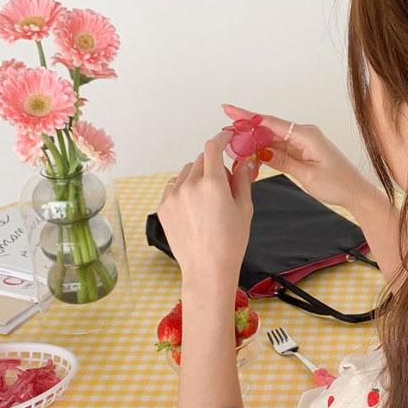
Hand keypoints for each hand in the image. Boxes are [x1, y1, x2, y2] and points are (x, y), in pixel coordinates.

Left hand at [158, 129, 254, 291]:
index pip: (213, 147)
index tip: (226, 138)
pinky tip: (195, 207)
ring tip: (208, 200)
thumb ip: (242, 179)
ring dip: (198, 176)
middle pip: (201, 159)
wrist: (208, 268)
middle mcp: (190, 186)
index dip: (221, 139)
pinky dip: (184, 188)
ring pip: (187, 172)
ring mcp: (173, 196)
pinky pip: (174, 186)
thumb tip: (243, 161)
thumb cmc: (230, 243)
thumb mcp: (245, 208)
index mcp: (213, 184)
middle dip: (214, 165)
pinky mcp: (163, 206)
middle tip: (224, 184)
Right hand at [222, 104, 375, 211]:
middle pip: (269, 128)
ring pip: (272, 139)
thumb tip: (259, 152)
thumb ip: (282, 161)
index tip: (229, 110)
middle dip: (247, 129)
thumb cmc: (338, 184)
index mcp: (306, 135)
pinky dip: (266, 151)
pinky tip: (252, 154)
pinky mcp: (303, 151)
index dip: (247, 116)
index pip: (270, 122)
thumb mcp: (307, 175)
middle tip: (226, 133)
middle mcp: (304, 134)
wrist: (356, 193)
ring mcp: (303, 142)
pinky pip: (279, 148)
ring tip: (234, 146)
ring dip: (255, 142)